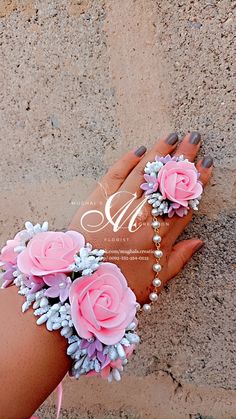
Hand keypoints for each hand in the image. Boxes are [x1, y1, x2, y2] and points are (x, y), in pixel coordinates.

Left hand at [68, 132, 212, 303]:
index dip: (196, 182)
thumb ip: (179, 258)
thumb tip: (199, 242)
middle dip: (182, 158)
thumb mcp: (156, 279)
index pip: (182, 202)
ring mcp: (119, 207)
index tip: (205, 164)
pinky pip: (115, 176)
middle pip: (165, 182)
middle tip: (194, 138)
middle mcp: (141, 218)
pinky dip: (127, 162)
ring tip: (172, 137)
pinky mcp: (97, 202)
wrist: (82, 283)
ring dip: (159, 153)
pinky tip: (139, 150)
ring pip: (143, 174)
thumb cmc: (121, 285)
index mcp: (159, 237)